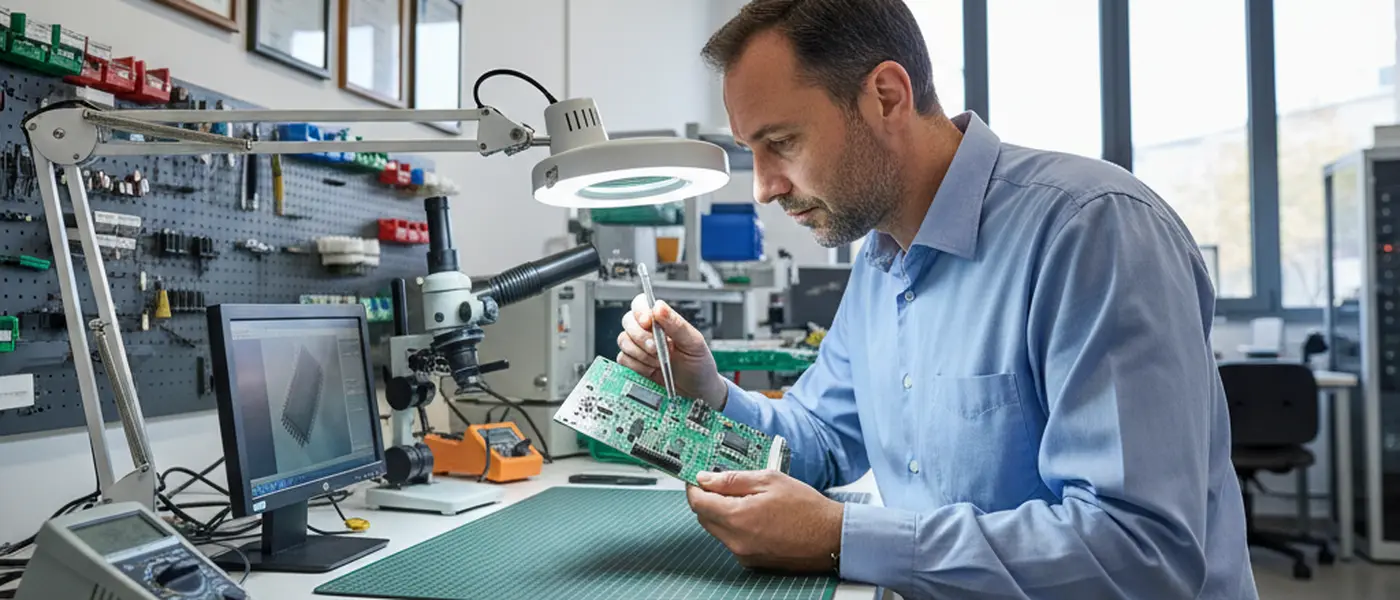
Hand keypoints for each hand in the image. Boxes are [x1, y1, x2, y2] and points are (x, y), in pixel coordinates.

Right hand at [617, 293, 727, 407]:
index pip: (641, 304)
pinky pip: (623, 360)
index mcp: (662, 320)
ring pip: (623, 341)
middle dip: (641, 337)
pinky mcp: (633, 364)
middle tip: (657, 349)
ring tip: (659, 362)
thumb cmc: (698, 364)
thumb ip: (676, 324)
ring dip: (641, 353)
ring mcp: (638, 348)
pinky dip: (638, 366)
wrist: (697, 391)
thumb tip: (659, 306)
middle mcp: (647, 331)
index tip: (648, 322)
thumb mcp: (693, 342)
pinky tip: (652, 370)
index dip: (640, 311)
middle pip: (628, 321)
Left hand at [687, 470, 843, 572]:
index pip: (698, 502)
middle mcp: (736, 540)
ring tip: (747, 499)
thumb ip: (733, 480)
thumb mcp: (769, 480)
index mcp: (738, 517)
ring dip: (722, 513)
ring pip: (718, 530)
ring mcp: (743, 553)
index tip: (696, 477)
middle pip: (704, 517)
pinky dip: (736, 527)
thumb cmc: (806, 508)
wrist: (830, 537)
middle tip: (722, 484)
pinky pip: (732, 541)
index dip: (694, 487)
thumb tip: (706, 478)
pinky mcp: (752, 562)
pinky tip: (756, 517)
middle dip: (707, 499)